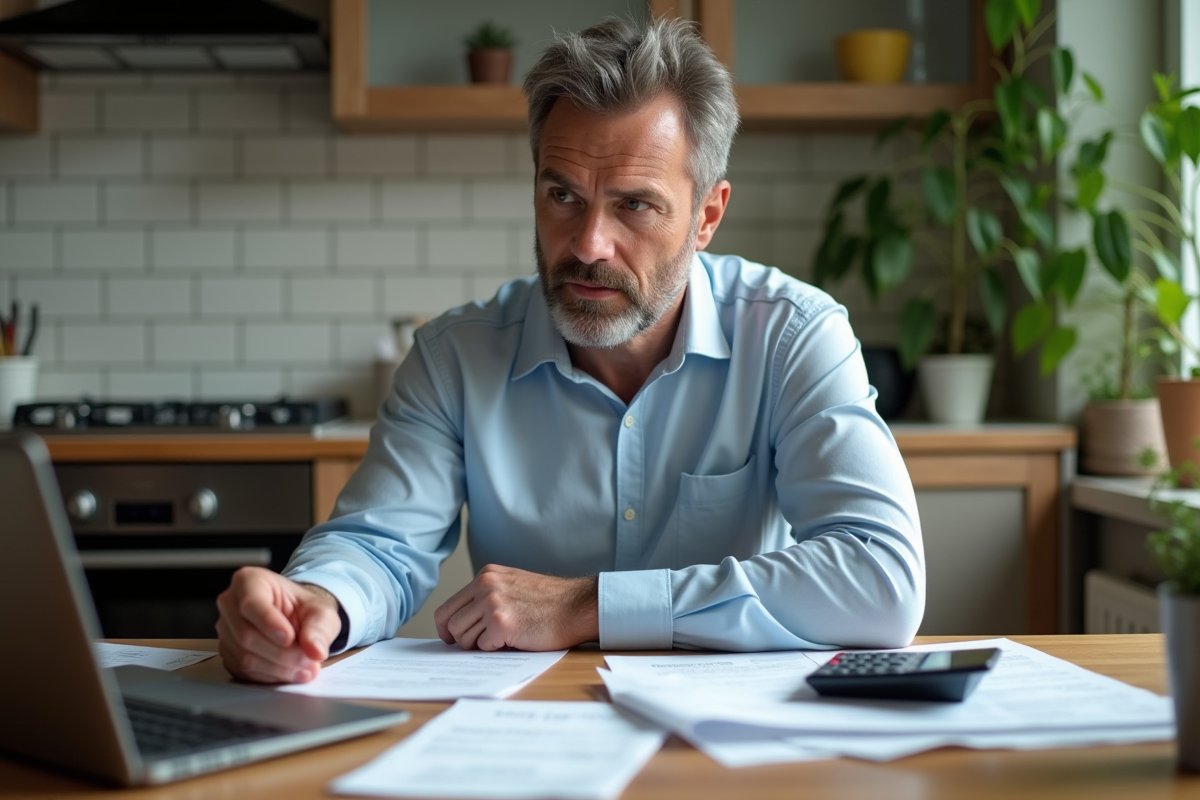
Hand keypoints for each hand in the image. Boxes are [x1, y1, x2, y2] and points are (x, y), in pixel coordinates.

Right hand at [215, 566, 341, 683]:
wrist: (294, 619)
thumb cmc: (301, 609)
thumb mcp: (320, 611)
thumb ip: (320, 628)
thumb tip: (316, 651)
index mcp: (249, 581)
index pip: (251, 604)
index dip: (269, 624)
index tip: (290, 638)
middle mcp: (230, 604)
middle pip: (247, 635)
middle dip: (281, 654)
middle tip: (308, 661)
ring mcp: (225, 631)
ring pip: (245, 657)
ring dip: (278, 668)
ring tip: (305, 669)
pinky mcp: (228, 653)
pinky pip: (243, 671)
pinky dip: (270, 676)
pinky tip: (289, 672)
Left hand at [434, 564, 597, 650]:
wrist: (577, 606)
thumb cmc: (550, 601)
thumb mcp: (512, 585)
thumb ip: (487, 595)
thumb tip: (462, 621)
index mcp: (486, 575)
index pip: (448, 606)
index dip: (445, 627)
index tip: (449, 637)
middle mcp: (485, 586)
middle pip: (451, 624)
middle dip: (463, 639)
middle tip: (483, 642)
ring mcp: (492, 604)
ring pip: (464, 638)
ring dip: (481, 644)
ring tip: (504, 637)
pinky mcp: (501, 624)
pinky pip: (482, 647)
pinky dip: (496, 648)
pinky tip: (514, 639)